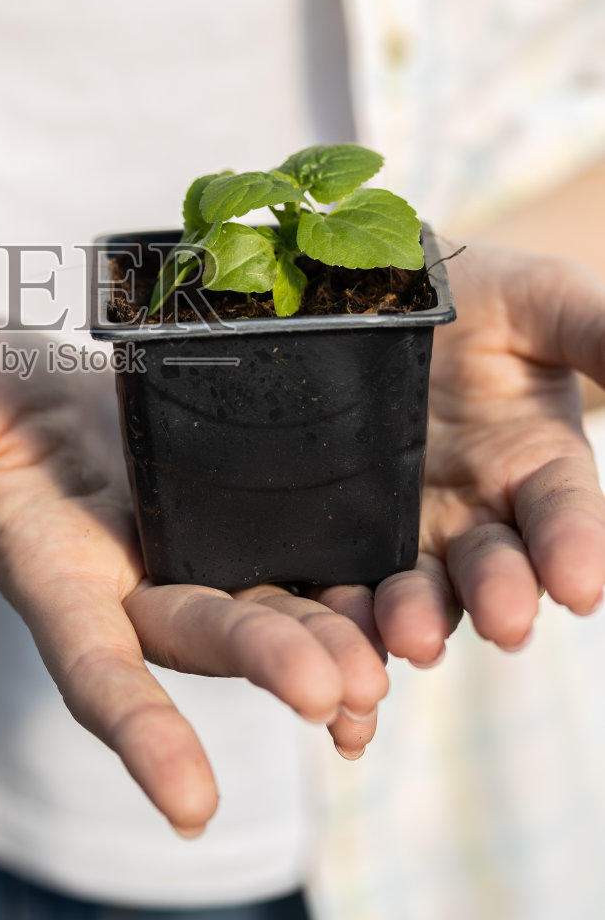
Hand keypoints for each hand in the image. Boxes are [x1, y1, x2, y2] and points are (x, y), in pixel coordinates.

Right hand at [0, 321, 389, 837]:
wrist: (5, 377)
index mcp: (48, 569)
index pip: (91, 663)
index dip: (137, 730)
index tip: (192, 808)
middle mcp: (121, 581)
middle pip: (190, 637)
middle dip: (258, 662)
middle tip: (335, 695)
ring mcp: (176, 547)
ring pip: (253, 605)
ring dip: (319, 642)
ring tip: (384, 672)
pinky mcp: (223, 508)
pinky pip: (288, 558)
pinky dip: (340, 596)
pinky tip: (401, 624)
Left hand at [374, 245, 604, 665]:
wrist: (382, 282)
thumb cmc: (483, 290)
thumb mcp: (547, 301)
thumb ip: (602, 336)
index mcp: (544, 463)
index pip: (569, 515)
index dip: (578, 549)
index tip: (583, 587)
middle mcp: (483, 508)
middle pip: (498, 567)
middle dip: (502, 594)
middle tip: (504, 623)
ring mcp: (412, 525)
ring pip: (425, 588)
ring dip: (422, 617)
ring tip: (414, 637)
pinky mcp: (346, 528)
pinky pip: (348, 578)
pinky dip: (348, 610)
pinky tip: (341, 627)